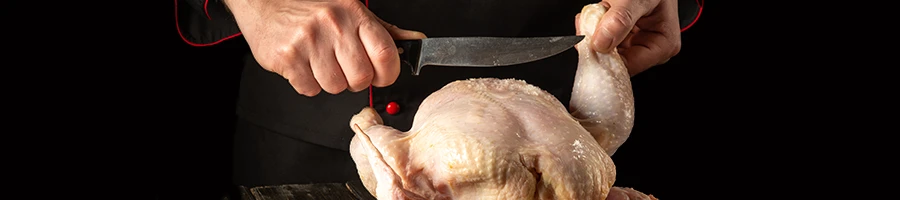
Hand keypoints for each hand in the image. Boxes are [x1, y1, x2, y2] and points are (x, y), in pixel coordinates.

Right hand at [224, 0, 425, 95]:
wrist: (264, 3)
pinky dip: (308, 83)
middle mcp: (333, 25)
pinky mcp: (288, 57)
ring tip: (320, 63)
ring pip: (335, 87)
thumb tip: (418, 41)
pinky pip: (310, 89)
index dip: (387, 74)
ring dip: (330, 82)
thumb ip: (385, 31)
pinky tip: (304, 65)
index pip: (386, 54)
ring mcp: (309, 41)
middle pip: (361, 78)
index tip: (380, 76)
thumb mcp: (352, 12)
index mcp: (354, 14)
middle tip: (343, 67)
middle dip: (355, 80)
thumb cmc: (311, 9)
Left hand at [579, 0, 681, 75]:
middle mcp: (650, 46)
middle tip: (592, 21)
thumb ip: (621, 18)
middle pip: (616, 59)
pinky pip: (601, 37)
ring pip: (605, 48)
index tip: (590, 42)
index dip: (607, 57)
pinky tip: (595, 12)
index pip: (630, 66)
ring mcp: (634, 39)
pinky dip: (593, 25)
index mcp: (664, 44)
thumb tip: (602, 43)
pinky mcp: (620, 33)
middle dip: (598, 42)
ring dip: (594, 32)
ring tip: (597, 11)